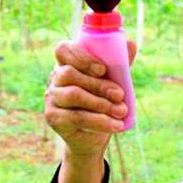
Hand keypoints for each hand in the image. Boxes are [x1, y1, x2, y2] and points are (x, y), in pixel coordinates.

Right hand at [44, 38, 136, 158]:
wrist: (92, 137)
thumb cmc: (102, 103)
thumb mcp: (113, 82)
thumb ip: (119, 64)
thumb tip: (131, 44)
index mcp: (67, 63)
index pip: (63, 50)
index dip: (81, 57)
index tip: (102, 69)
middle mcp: (55, 78)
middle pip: (69, 73)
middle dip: (98, 84)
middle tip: (120, 95)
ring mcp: (52, 98)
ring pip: (73, 95)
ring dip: (101, 104)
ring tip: (121, 111)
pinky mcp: (53, 117)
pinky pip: (76, 117)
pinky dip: (99, 121)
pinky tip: (116, 126)